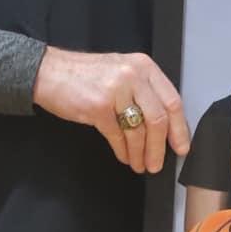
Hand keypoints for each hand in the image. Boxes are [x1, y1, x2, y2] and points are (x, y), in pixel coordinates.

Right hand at [33, 47, 189, 174]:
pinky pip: (118, 136)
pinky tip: (125, 156)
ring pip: (138, 131)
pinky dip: (123, 150)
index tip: (181, 146)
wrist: (49, 72)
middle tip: (157, 163)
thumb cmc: (85, 75)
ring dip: (140, 153)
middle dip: (159, 148)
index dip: (179, 128)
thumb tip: (164, 126)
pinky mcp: (99, 107)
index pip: (172, 101)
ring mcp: (116, 91)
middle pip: (158, 119)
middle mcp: (133, 76)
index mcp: (143, 66)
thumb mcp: (121, 72)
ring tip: (140, 165)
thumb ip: (143, 91)